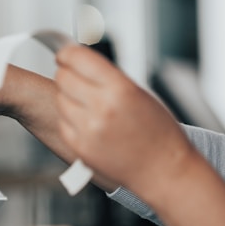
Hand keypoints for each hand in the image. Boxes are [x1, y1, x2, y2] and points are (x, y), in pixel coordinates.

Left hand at [54, 44, 194, 193]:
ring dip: (68, 96)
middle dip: (66, 73)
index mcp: (120, 89)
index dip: (66, 54)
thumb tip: (79, 61)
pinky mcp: (80, 147)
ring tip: (86, 103)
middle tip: (73, 77)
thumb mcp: (139, 93)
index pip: (78, 58)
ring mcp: (88, 129)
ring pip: (60, 98)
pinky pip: (62, 122)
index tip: (64, 54)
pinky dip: (69, 118)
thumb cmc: (158, 132)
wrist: (164, 171)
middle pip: (63, 77)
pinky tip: (86, 121)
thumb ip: (107, 77)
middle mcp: (102, 107)